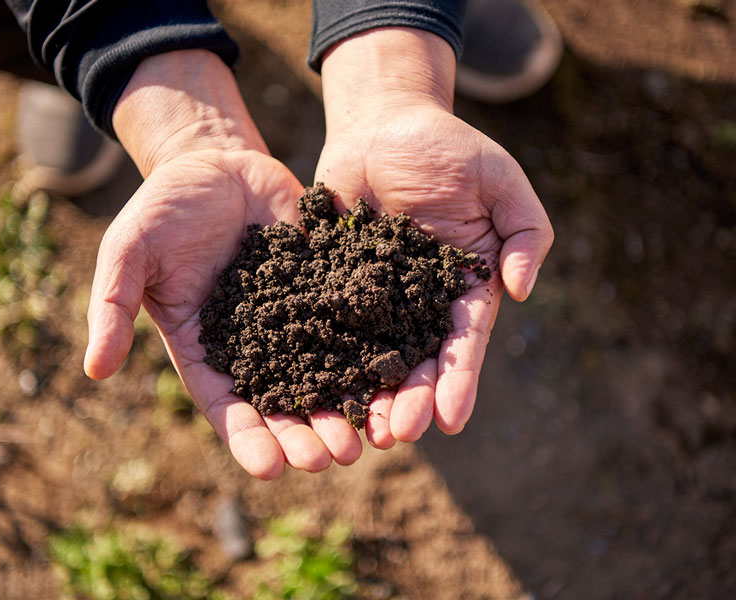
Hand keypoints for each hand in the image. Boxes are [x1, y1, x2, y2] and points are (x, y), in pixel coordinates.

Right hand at [84, 50, 362, 478]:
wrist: (215, 164)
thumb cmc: (164, 209)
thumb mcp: (129, 252)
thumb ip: (112, 307)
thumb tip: (94, 370)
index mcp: (207, 347)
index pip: (226, 404)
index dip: (247, 438)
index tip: (271, 470)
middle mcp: (256, 343)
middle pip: (284, 401)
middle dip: (307, 434)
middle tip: (333, 460)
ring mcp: (295, 317)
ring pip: (325, 371)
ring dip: (344, 405)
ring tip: (368, 436)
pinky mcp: (327, 288)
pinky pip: (352, 322)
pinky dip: (371, 350)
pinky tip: (394, 373)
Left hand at [315, 28, 553, 445]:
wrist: (382, 125)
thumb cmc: (448, 148)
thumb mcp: (499, 180)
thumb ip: (525, 231)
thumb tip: (521, 290)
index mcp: (461, 287)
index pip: (463, 342)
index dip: (457, 381)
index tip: (450, 421)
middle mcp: (416, 302)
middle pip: (415, 360)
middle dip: (409, 399)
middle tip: (396, 435)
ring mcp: (370, 295)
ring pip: (368, 352)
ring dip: (365, 392)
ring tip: (356, 429)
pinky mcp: (329, 281)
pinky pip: (323, 319)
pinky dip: (318, 352)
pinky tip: (309, 384)